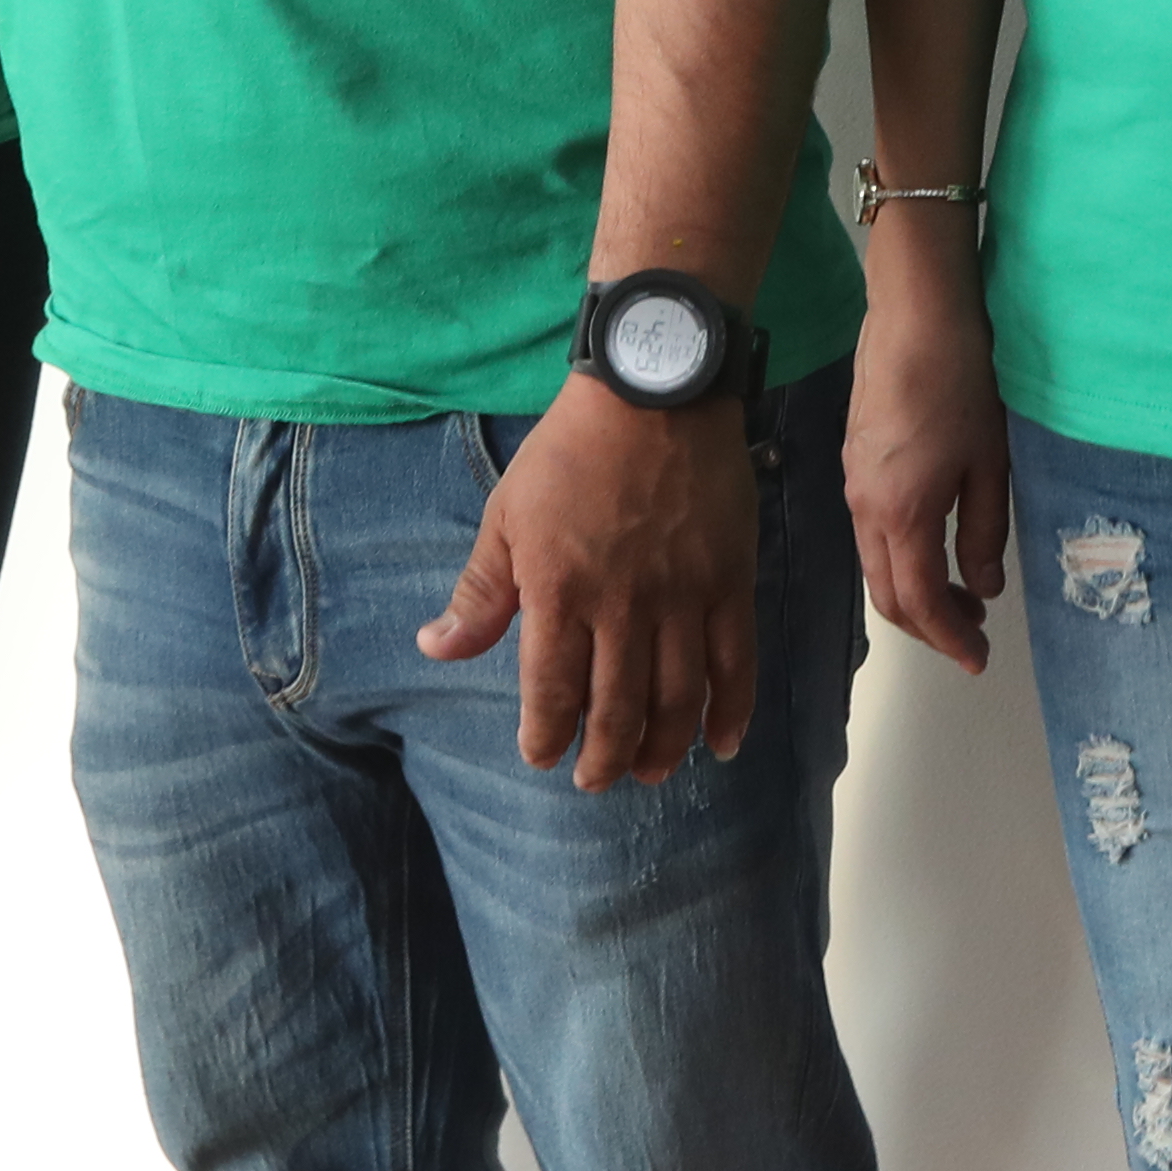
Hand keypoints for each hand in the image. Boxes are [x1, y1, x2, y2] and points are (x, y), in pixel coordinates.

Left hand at [420, 376, 758, 787]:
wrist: (652, 391)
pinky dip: (731, 712)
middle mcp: (622, 608)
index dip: (546, 736)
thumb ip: (480, 591)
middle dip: (603, 758)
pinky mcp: (730, 582)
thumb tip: (436, 648)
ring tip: (649, 771)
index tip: (543, 756)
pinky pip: (735, 663)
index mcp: (559, 593)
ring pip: (676, 700)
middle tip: (596, 780)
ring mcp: (682, 598)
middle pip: (616, 710)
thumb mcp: (507, 514)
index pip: (552, 692)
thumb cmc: (569, 452)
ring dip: (662, 748)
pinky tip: (721, 744)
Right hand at [846, 229, 1011, 670]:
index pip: (919, 602)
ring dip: (915, 590)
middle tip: (972, 634)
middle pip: (887, 594)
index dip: (949, 638)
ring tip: (962, 591)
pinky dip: (901, 556)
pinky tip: (934, 542)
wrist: (916, 315)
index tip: (978, 658)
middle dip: (929, 625)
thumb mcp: (988, 465)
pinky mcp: (854, 460)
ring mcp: (853, 483)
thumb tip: (982, 587)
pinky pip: (871, 532)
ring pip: (875, 563)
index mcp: (900, 515)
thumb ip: (983, 535)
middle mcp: (865, 508)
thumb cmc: (962, 384)